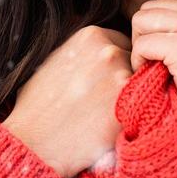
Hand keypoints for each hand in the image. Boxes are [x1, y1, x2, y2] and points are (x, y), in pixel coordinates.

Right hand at [4, 25, 132, 177]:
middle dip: (124, 74)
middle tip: (107, 95)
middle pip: (133, 59)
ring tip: (107, 111)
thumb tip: (94, 42)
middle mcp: (109, 51)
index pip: (122, 41)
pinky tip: (112, 123)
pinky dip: (133, 112)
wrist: (33, 142)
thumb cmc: (36, 105)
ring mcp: (121, 77)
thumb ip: (76, 47)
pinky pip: (142, 104)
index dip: (115, 60)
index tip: (106, 76)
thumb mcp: (49, 59)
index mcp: (91, 35)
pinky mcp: (129, 105)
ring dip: (130, 93)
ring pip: (140, 81)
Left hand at [130, 0, 176, 142]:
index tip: (165, 49)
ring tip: (151, 65)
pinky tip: (151, 74)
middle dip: (147, 33)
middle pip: (153, 7)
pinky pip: (142, 44)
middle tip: (154, 59)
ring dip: (140, 44)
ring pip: (142, 20)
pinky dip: (139, 60)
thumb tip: (159, 14)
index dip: (160, 25)